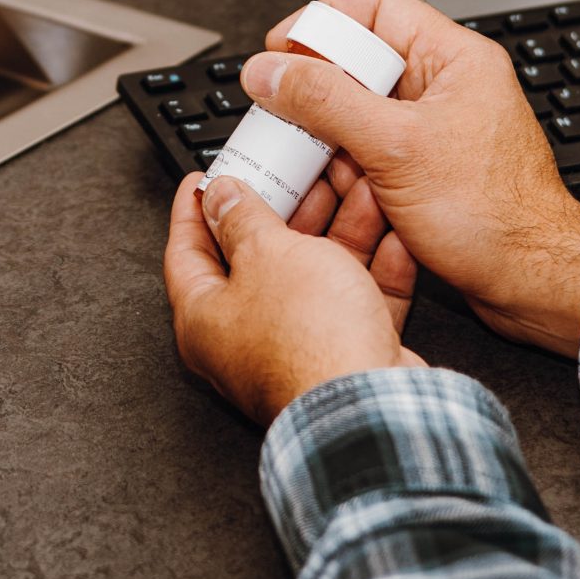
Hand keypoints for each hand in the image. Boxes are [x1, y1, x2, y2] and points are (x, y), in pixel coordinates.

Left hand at [163, 171, 422, 424]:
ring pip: (315, 274)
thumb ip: (243, 219)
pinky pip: (357, 300)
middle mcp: (246, 336)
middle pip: (257, 258)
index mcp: (204, 317)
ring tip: (356, 184)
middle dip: (284, 207)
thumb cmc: (307, 340)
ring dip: (338, 227)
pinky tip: (393, 232)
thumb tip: (222, 197)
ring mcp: (299, 346)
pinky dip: (375, 266)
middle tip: (296, 171)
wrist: (371, 407)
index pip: (185, 251)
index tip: (204, 178)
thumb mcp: (266, 254)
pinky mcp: (346, 353)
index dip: (193, 209)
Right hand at [241, 0, 579, 359]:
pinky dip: (346, 169)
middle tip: (282, 108)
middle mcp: (447, 90)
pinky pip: (371, 154)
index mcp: (454, 60)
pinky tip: (332, 191)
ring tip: (304, 157)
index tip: (281, 48)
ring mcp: (437, 132)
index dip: (323, 24)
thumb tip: (272, 71)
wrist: (530, 282)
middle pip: (363, 64)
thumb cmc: (496, 217)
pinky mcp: (428, 173)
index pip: (377, 11)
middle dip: (318, 90)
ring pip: (362, 114)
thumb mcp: (394, 148)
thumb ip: (326, 103)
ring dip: (328, 136)